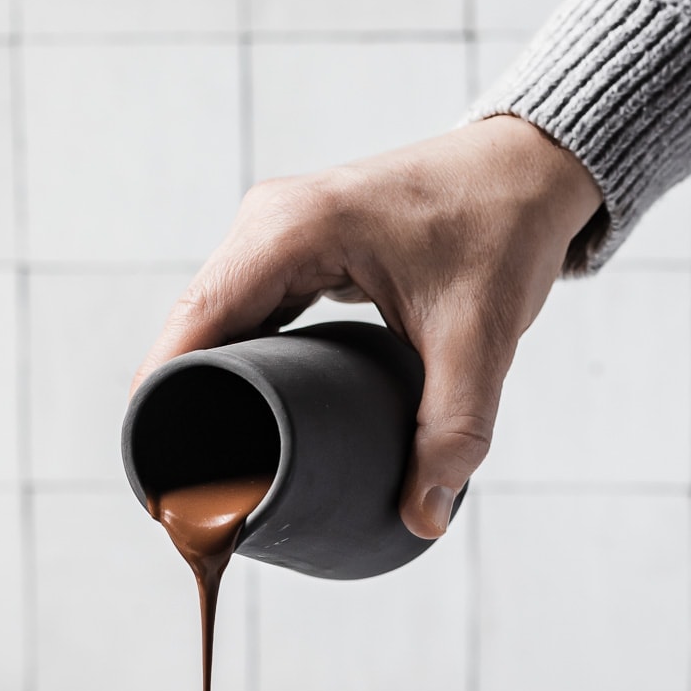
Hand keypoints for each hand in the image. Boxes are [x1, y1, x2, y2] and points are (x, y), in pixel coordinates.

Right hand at [133, 117, 601, 537]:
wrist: (530, 173)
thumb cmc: (503, 232)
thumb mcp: (479, 340)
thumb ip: (454, 432)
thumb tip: (424, 517)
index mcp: (292, 230)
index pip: (195, 326)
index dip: (164, 403)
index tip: (160, 477)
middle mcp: (269, 223)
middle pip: (193, 330)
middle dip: (179, 407)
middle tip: (182, 492)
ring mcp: (276, 234)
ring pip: (213, 325)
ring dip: (203, 387)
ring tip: (199, 467)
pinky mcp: (294, 251)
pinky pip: (242, 316)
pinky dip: (234, 365)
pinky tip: (236, 419)